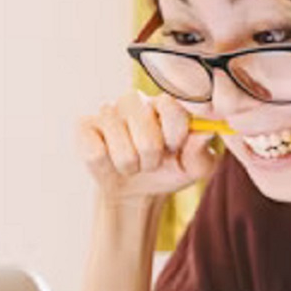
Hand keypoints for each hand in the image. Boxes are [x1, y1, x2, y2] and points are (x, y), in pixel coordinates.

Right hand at [76, 91, 219, 204]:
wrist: (138, 190)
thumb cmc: (171, 170)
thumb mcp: (196, 167)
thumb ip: (202, 151)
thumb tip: (205, 132)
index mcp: (165, 103)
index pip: (172, 108)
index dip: (175, 136)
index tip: (175, 149)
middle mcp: (135, 100)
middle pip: (146, 134)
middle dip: (152, 159)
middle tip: (152, 160)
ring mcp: (108, 111)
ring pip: (122, 150)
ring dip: (131, 167)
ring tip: (134, 163)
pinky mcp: (84, 126)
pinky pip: (95, 153)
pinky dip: (107, 167)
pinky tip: (110, 161)